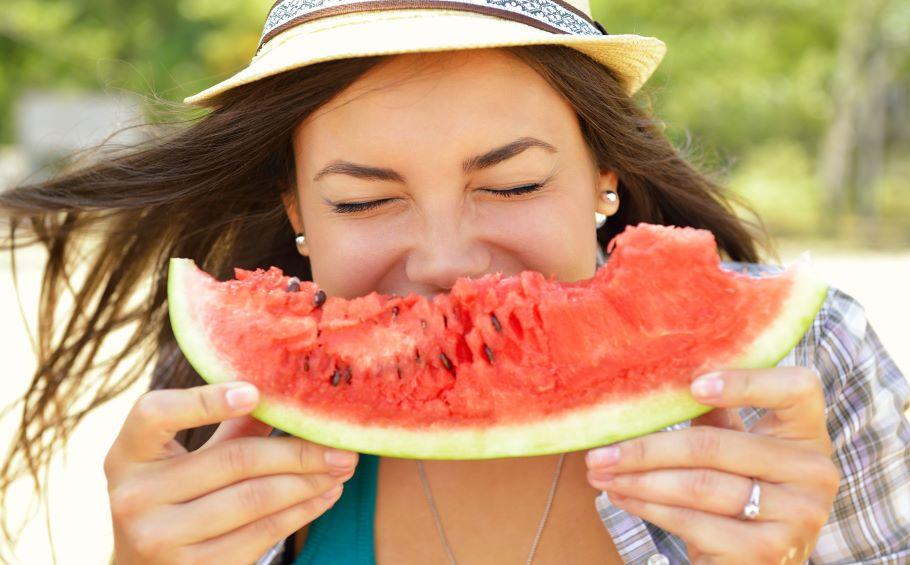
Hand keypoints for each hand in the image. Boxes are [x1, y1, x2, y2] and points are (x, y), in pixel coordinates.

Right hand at [103, 382, 358, 563]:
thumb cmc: (173, 499)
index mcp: (126, 455)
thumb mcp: (183, 460)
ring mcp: (161, 537)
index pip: (155, 414)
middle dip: (297, 450)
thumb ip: (227, 428)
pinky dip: (301, 511)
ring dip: (309, 481)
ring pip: (256, 497)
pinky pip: (262, 532)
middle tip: (340, 444)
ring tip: (341, 467)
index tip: (255, 393)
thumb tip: (286, 394)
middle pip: (234, 459)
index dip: (205, 400)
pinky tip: (325, 496)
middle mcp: (135, 497)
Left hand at [584, 367, 840, 563]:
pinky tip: (622, 496)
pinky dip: (649, 508)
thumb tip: (661, 374)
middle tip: (600, 450)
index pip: (797, 387)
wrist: (758, 564)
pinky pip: (694, 522)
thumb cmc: (742, 493)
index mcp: (809, 433)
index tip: (693, 385)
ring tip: (601, 472)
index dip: (747, 382)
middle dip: (646, 448)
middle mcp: (814, 472)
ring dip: (638, 478)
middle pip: (716, 445)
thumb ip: (716, 413)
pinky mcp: (769, 552)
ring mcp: (797, 516)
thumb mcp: (737, 448)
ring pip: (698, 485)